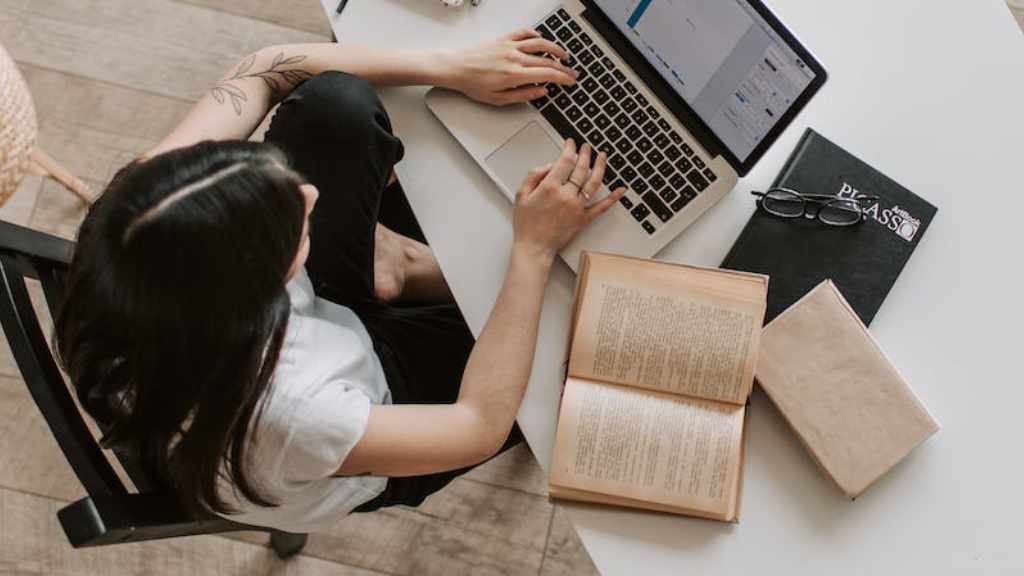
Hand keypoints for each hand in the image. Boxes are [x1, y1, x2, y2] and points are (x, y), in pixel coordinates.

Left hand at [439, 29, 577, 105]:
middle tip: (571, 72)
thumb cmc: (472, 84)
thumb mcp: (498, 99)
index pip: (547, 74)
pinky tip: (540, 39)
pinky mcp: (502, 39)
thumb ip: (522, 96)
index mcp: (515, 75)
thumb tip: (541, 92)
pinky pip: (524, 33)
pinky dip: (535, 35)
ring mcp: (509, 46)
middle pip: (547, 60)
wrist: (454, 67)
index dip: (563, 78)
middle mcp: (514, 58)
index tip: (570, 81)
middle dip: (563, 67)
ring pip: (540, 43)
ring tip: (563, 55)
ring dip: (555, 48)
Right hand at [512, 139, 626, 262]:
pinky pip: (601, 207)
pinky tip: (620, 189)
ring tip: (602, 157)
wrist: (534, 248)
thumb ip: (534, 175)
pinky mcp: (583, 219)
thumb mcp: (521, 195)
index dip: (570, 148)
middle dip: (585, 154)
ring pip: (594, 182)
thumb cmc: (526, 224)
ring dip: (600, 167)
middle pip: (581, 168)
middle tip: (586, 147)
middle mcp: (566, 195)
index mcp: (550, 187)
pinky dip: (613, 198)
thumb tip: (550, 165)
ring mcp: (577, 207)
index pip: (565, 161)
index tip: (570, 143)